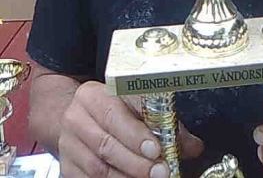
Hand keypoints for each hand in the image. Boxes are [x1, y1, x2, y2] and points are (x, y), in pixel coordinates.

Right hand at [59, 81, 203, 176]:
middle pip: (106, 144)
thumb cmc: (115, 110)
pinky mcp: (67, 167)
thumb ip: (165, 123)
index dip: (136, 133)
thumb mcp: (138, 106)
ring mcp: (68, 144)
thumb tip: (194, 146)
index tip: (156, 149)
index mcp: (94, 95)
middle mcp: (76, 117)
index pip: (114, 113)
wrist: (78, 119)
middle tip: (160, 171)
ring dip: (127, 177)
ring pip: (98, 167)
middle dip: (136, 161)